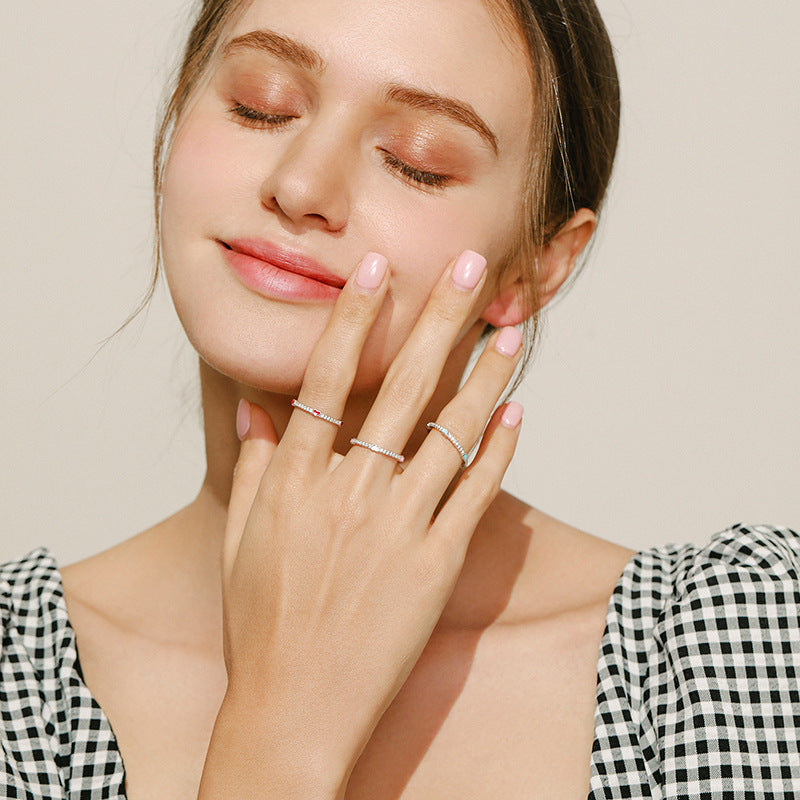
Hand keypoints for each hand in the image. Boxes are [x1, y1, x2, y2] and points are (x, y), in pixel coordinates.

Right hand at [205, 250, 523, 796]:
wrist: (295, 710)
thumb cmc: (261, 625)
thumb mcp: (239, 540)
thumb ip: (251, 468)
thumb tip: (259, 408)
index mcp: (295, 481)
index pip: (328, 379)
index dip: (355, 318)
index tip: (380, 269)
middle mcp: (350, 493)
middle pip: (403, 387)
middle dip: (440, 319)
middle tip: (470, 268)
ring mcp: (398, 528)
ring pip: (453, 432)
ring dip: (488, 375)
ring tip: (513, 329)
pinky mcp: (437, 565)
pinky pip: (477, 494)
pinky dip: (497, 450)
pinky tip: (515, 412)